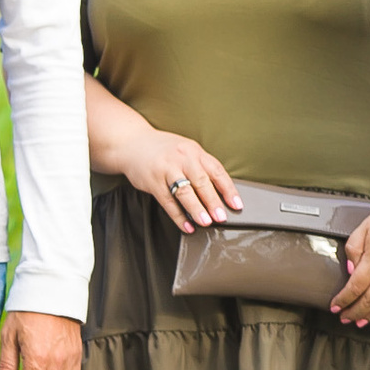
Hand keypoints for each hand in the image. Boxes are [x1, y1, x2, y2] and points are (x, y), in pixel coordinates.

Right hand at [122, 130, 240, 231]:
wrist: (132, 143)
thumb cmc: (163, 150)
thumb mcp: (185, 150)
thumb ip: (200, 166)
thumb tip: (220, 191)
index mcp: (194, 151)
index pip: (216, 171)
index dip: (228, 189)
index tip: (237, 204)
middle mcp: (182, 158)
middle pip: (202, 182)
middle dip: (213, 202)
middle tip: (222, 217)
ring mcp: (166, 169)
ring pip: (185, 192)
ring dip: (197, 209)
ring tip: (206, 223)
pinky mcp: (152, 182)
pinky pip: (168, 202)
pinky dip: (178, 216)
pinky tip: (187, 226)